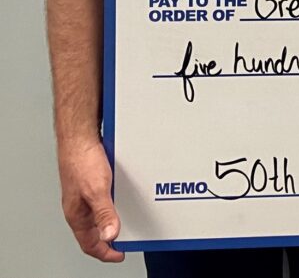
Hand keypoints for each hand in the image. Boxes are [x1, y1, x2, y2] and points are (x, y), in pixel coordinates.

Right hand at [58, 138, 123, 261]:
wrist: (80, 137)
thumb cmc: (82, 160)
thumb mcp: (97, 190)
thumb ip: (104, 213)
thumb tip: (110, 235)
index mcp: (77, 214)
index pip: (89, 244)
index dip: (105, 253)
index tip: (119, 256)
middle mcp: (80, 206)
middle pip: (95, 231)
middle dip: (109, 239)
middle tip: (124, 242)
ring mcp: (86, 195)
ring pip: (99, 215)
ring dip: (112, 220)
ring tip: (127, 223)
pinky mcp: (93, 182)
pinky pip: (104, 200)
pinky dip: (114, 204)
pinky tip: (123, 198)